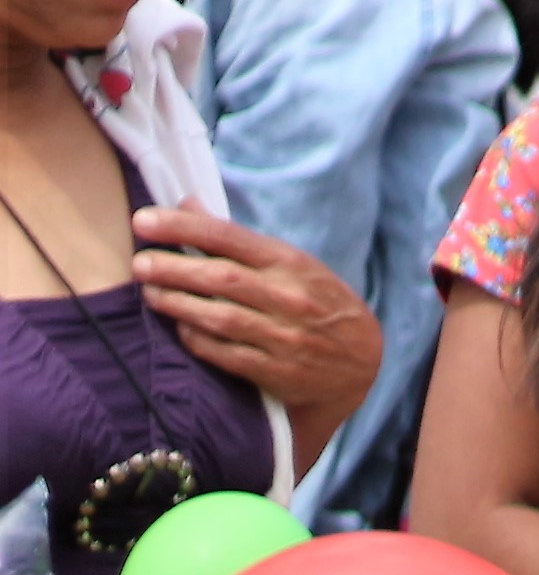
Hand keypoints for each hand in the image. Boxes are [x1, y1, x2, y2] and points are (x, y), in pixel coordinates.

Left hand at [132, 209, 376, 438]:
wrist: (362, 362)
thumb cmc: (320, 304)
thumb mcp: (293, 264)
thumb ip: (238, 240)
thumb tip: (187, 203)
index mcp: (292, 264)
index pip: (230, 237)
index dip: (183, 227)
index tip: (144, 221)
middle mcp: (290, 298)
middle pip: (220, 278)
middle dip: (172, 268)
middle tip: (139, 263)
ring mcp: (285, 337)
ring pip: (219, 317)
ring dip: (177, 304)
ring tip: (150, 293)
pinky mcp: (277, 371)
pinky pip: (226, 355)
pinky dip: (197, 340)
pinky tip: (179, 328)